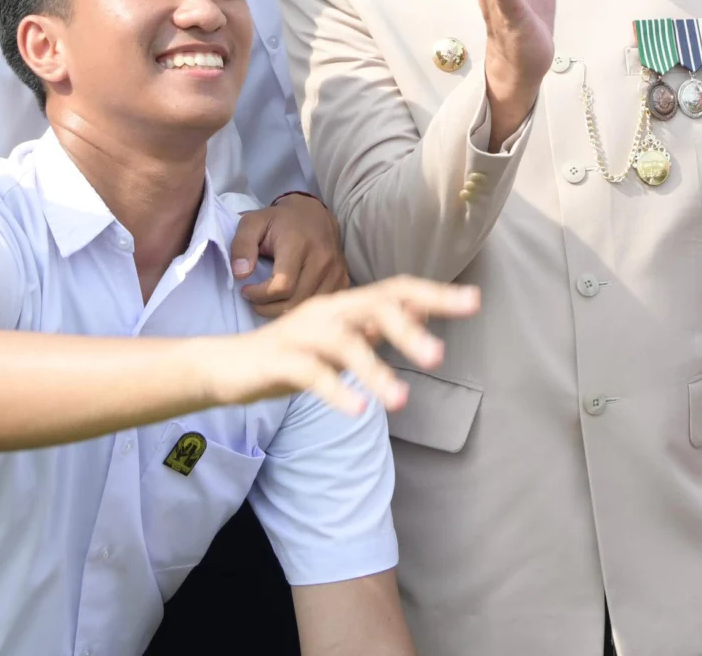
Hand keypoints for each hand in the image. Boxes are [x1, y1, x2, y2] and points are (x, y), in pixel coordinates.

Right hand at [208, 275, 478, 415]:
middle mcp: (327, 312)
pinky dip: (336, 391)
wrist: (228, 367)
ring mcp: (301, 335)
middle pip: (373, 307)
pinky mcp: (279, 361)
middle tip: (438, 357)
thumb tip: (424, 310)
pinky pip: (311, 374)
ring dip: (374, 371)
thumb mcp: (342, 339)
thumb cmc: (294, 354)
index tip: (474, 301)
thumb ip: (378, 325)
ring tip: (401, 401)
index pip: (396, 290)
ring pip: (344, 343)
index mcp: (346, 306)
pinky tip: (358, 412)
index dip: (434, 294)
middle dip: (408, 331)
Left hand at [231, 192, 351, 314]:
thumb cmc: (279, 221)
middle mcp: (322, 258)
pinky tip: (288, 301)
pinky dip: (302, 309)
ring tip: (269, 301)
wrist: (314, 213)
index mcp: (299, 244)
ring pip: (308, 307)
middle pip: (294, 302)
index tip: (246, 289)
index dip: (259, 295)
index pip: (281, 286)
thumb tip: (241, 274)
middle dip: (268, 307)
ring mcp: (336, 270)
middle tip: (254, 299)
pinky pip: (321, 306)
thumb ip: (242, 245)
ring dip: (283, 311)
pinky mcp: (343, 279)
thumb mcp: (253, 223)